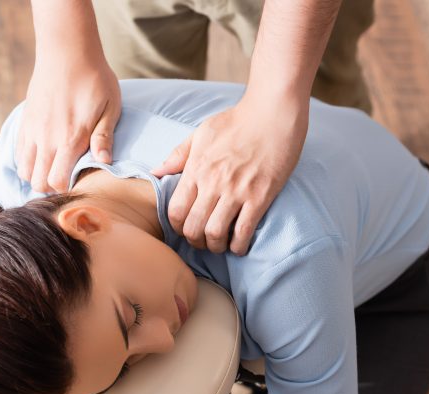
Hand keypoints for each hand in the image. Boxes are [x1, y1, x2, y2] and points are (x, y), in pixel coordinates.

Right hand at [16, 54, 120, 192]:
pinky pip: (19, 153)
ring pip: (25, 171)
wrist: (66, 50)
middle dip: (50, 188)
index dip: (65, 190)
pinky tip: (43, 156)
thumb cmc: (94, 78)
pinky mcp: (25, 121)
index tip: (77, 184)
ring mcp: (32, 131)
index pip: (56, 182)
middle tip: (66, 180)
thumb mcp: (110, 107)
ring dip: (38, 175)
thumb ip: (104, 137)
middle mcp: (46, 139)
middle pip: (38, 182)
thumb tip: (104, 162)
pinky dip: (28, 161)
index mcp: (70, 139)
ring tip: (54, 170)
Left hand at [152, 89, 308, 254]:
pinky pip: (244, 231)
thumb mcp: (202, 133)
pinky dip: (239, 245)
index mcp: (196, 169)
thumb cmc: (237, 121)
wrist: (273, 112)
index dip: (178, 227)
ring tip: (221, 244)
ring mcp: (237, 191)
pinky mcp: (260, 196)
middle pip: (193, 227)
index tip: (186, 229)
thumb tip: (156, 172)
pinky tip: (240, 245)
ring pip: (216, 234)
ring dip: (216, 246)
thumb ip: (178, 155)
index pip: (176, 211)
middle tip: (204, 241)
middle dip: (196, 241)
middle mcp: (213, 183)